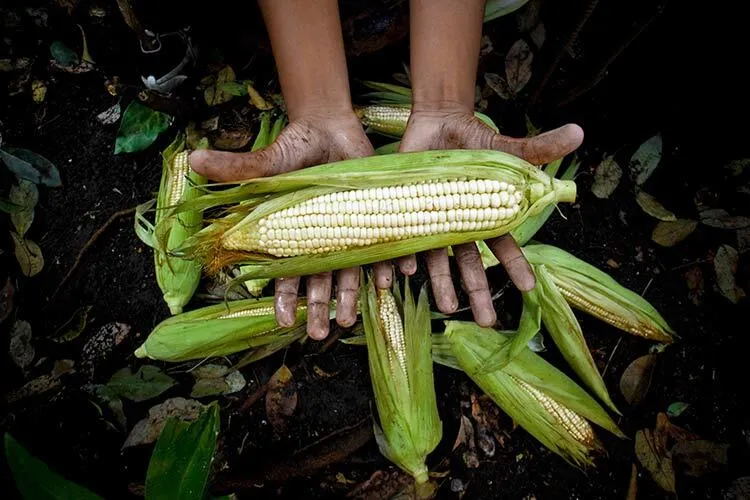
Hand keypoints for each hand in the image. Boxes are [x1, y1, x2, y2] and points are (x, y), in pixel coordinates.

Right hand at [189, 111, 389, 339]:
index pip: (285, 273)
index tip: (284, 321)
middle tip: (321, 334)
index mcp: (293, 235)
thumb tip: (192, 160)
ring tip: (350, 320)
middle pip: (319, 281)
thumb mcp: (267, 162)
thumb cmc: (293, 150)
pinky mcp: (373, 218)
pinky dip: (387, 263)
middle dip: (319, 308)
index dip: (284, 297)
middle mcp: (321, 241)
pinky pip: (381, 247)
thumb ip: (237, 169)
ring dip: (350, 296)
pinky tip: (389, 279)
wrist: (330, 130)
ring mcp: (348, 232)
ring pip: (349, 272)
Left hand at [398, 107, 583, 325]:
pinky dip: (402, 257)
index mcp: (484, 216)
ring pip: (436, 260)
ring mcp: (432, 222)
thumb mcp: (507, 147)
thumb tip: (578, 132)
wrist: (436, 124)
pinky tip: (404, 272)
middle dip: (478, 292)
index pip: (504, 246)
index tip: (529, 287)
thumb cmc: (475, 140)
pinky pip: (403, 240)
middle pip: (469, 264)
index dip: (516, 266)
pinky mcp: (407, 211)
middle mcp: (458, 226)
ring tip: (446, 307)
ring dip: (440, 283)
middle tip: (487, 321)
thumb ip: (538, 148)